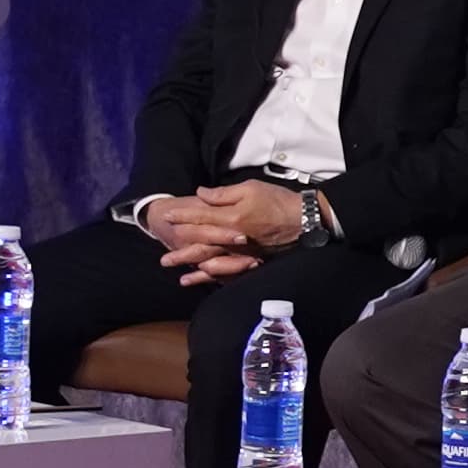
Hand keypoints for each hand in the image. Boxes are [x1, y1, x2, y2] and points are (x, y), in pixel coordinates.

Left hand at [143, 188, 282, 283]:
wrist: (304, 219)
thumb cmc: (278, 200)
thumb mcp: (250, 188)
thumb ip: (223, 194)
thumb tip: (201, 194)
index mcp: (231, 218)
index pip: (200, 218)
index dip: (182, 217)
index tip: (167, 218)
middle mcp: (232, 239)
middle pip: (201, 246)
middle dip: (181, 252)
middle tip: (163, 260)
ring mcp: (242, 252)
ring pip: (213, 262)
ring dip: (194, 268)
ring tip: (179, 275)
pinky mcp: (252, 258)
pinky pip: (230, 271)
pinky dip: (216, 276)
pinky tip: (205, 279)